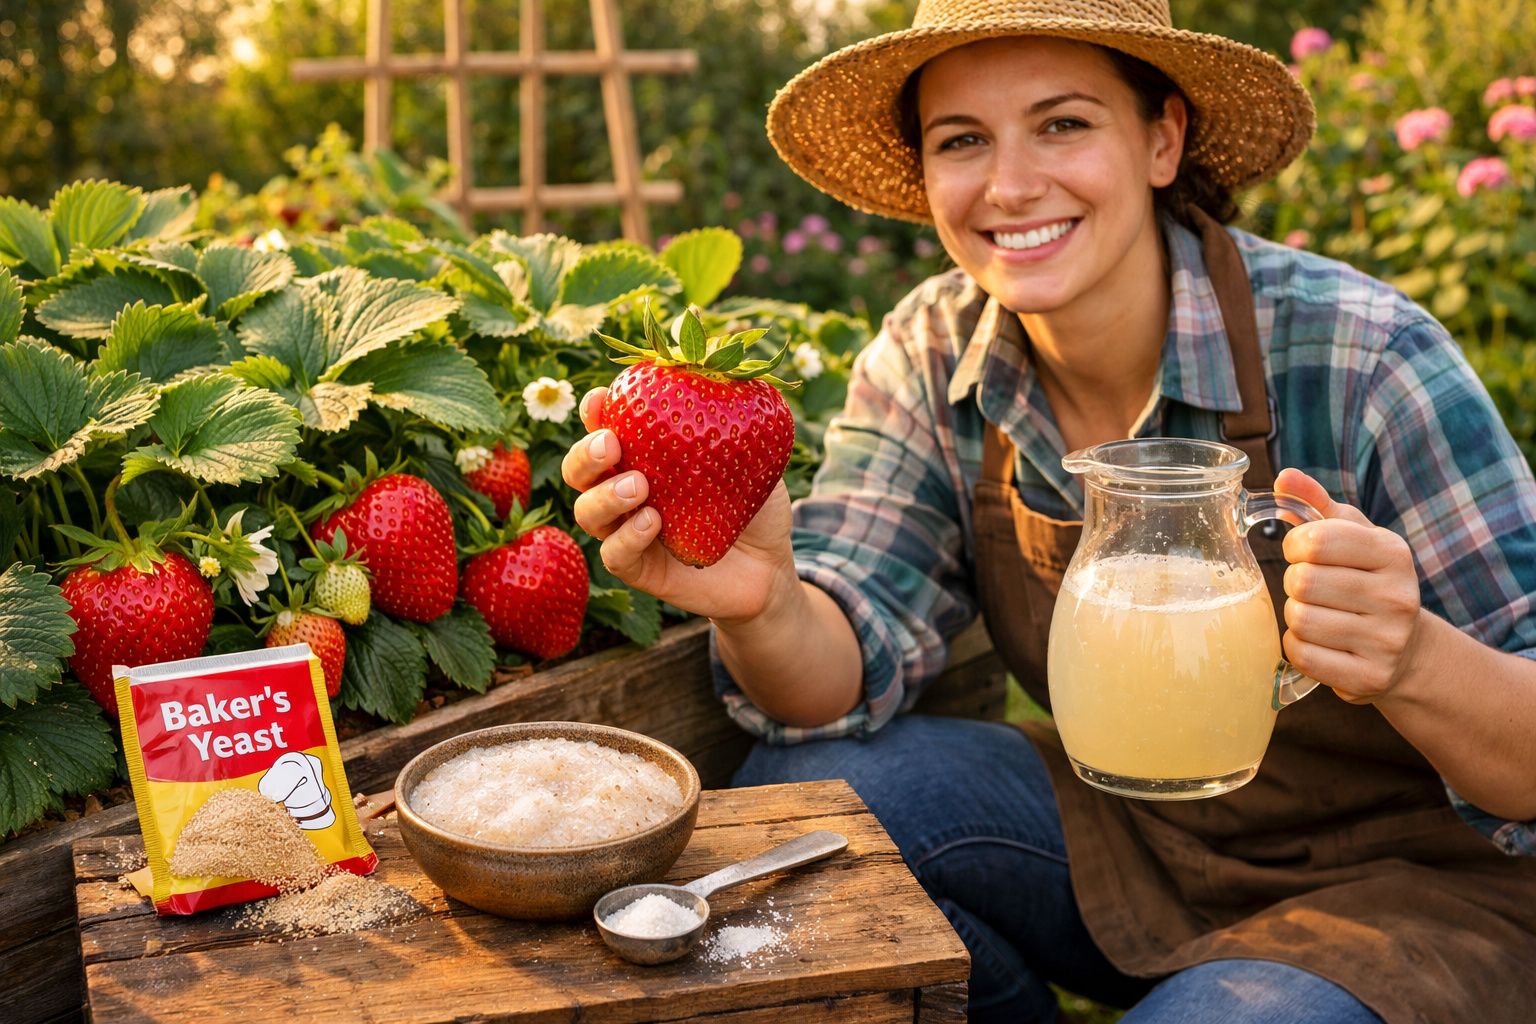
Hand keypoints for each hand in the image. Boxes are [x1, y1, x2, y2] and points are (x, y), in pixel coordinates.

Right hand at [560, 387, 798, 625]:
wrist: (769, 567)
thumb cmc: (754, 506)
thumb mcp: (753, 458)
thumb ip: (737, 422)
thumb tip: (733, 374)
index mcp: (644, 457)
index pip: (604, 428)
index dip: (594, 412)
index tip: (601, 400)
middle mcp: (626, 491)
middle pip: (579, 470)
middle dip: (585, 454)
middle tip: (611, 443)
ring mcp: (628, 531)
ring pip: (586, 511)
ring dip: (605, 495)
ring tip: (639, 486)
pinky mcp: (639, 569)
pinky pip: (615, 554)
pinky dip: (627, 537)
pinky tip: (652, 522)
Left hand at [1274, 468, 1424, 703]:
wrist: (1405, 649)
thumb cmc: (1365, 580)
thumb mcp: (1351, 536)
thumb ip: (1315, 504)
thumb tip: (1283, 478)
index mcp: (1392, 553)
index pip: (1316, 540)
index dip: (1295, 545)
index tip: (1303, 552)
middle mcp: (1397, 597)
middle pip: (1303, 582)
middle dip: (1294, 583)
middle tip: (1311, 589)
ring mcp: (1387, 641)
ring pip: (1300, 620)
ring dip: (1296, 616)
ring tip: (1318, 614)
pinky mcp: (1369, 677)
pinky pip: (1302, 655)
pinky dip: (1298, 646)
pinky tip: (1319, 641)